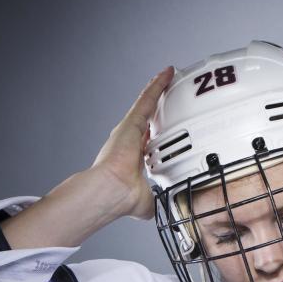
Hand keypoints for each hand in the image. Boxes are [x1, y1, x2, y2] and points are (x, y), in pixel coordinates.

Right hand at [90, 65, 174, 219]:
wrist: (113, 191)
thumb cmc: (122, 197)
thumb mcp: (146, 201)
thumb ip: (156, 200)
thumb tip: (164, 208)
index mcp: (131, 157)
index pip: (146, 138)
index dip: (155, 130)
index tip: (164, 125)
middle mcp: (128, 140)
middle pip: (146, 116)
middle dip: (156, 104)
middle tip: (169, 91)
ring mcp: (129, 129)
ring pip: (147, 103)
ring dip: (157, 88)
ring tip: (169, 75)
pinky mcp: (132, 122)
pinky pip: (148, 98)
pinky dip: (158, 84)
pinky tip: (168, 73)